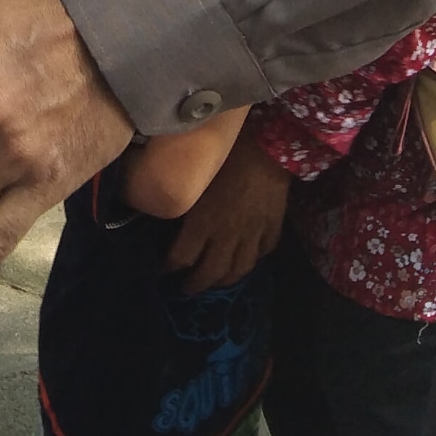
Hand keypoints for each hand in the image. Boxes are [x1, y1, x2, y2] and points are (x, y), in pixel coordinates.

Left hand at [162, 127, 288, 292]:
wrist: (267, 146)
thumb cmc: (224, 154)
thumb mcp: (193, 178)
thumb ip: (181, 200)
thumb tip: (164, 207)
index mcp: (203, 224)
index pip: (182, 257)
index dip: (169, 267)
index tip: (162, 270)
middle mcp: (227, 236)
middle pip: (211, 272)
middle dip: (196, 284)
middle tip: (186, 288)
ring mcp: (252, 234)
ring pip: (239, 269)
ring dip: (225, 280)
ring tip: (216, 282)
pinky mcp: (273, 227)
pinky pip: (263, 251)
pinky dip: (255, 259)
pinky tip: (248, 258)